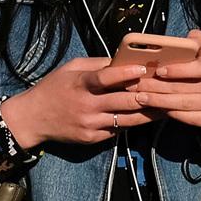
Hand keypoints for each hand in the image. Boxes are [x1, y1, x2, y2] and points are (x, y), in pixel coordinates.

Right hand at [0, 57, 152, 149]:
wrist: (34, 118)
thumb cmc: (53, 88)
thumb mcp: (68, 70)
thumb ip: (94, 66)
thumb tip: (120, 61)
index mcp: (79, 84)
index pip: (104, 78)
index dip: (124, 74)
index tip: (142, 69)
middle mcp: (86, 105)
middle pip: (122, 102)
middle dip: (146, 96)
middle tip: (166, 91)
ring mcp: (91, 124)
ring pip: (127, 119)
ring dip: (148, 114)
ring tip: (166, 107)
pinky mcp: (94, 139)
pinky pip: (118, 130)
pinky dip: (133, 123)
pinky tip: (146, 119)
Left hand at [133, 30, 200, 135]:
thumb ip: (196, 44)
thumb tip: (189, 36)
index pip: (200, 67)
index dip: (178, 69)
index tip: (158, 70)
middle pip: (186, 87)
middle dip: (157, 86)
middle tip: (137, 85)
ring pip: (185, 103)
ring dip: (159, 100)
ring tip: (140, 97)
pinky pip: (191, 118)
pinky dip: (172, 113)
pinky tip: (157, 109)